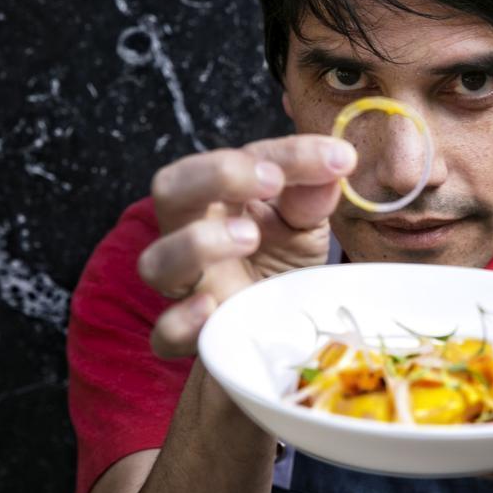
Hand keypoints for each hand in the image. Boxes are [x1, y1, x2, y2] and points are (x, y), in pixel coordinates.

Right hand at [137, 134, 357, 357]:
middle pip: (170, 189)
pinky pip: (166, 333)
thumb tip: (337, 159)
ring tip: (249, 236)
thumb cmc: (284, 262)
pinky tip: (212, 307)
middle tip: (273, 180)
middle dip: (216, 175)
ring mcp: (187, 286)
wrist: (281, 326)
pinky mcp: (192, 337)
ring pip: (156, 262)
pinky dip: (181, 322)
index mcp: (220, 195)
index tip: (335, 159)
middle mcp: (192, 232)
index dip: (286, 156)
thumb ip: (313, 196)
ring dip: (197, 243)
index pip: (240, 160)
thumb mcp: (305, 224)